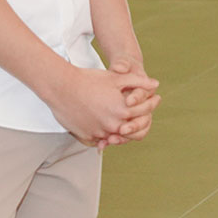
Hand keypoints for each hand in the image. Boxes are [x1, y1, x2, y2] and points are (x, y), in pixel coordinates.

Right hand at [42, 65, 159, 148]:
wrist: (62, 88)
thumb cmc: (89, 80)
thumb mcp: (116, 78)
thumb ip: (138, 82)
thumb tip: (156, 84)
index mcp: (123, 111)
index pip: (145, 111)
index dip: (152, 103)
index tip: (156, 99)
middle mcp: (113, 125)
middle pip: (133, 129)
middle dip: (139, 121)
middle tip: (141, 114)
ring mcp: (99, 132)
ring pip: (117, 136)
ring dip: (122, 130)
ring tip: (124, 121)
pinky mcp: (86, 136)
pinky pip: (100, 140)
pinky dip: (105, 135)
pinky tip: (107, 126)